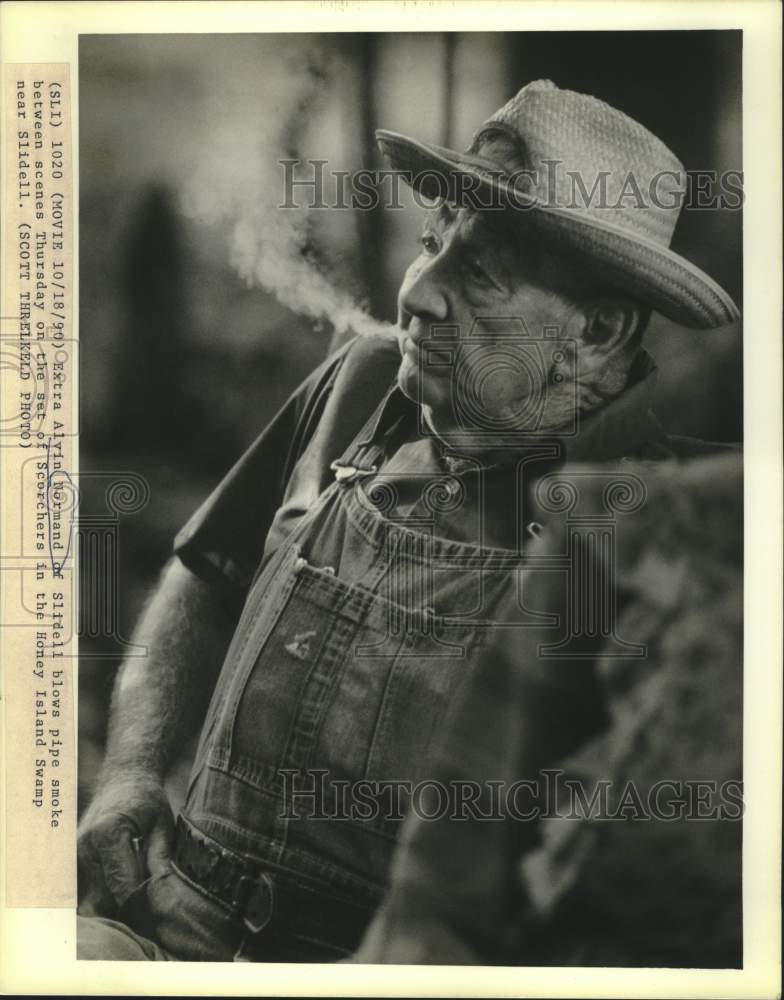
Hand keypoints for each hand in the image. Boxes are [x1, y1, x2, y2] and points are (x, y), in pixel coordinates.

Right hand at [77, 772, 174, 916]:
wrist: (123, 780)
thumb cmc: (147, 802)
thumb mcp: (163, 826)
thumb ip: (160, 861)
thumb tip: (164, 897)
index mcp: (108, 834)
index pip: (123, 888)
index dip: (143, 907)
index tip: (160, 915)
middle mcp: (84, 847)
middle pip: (104, 901)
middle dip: (128, 912)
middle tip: (151, 914)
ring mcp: (72, 857)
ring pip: (91, 904)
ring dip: (112, 909)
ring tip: (136, 903)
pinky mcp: (69, 864)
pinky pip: (82, 897)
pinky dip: (99, 902)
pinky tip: (117, 897)